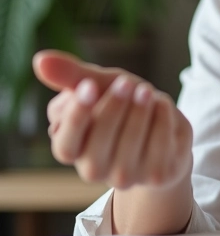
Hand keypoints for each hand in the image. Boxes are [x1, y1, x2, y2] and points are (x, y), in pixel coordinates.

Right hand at [32, 50, 192, 190]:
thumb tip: (40, 59)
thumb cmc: (124, 104)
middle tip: (128, 82)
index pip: (66, 144)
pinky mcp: (157, 175)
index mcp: (72, 148)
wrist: (164, 128)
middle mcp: (95, 169)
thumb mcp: (99, 85)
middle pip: (100, 141)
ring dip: (140, 111)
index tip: (90, 85)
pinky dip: (162, 119)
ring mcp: (127, 176)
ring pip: (131, 143)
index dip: (77, 116)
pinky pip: (160, 145)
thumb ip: (72, 76)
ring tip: (147, 91)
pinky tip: (162, 104)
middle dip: (115, 107)